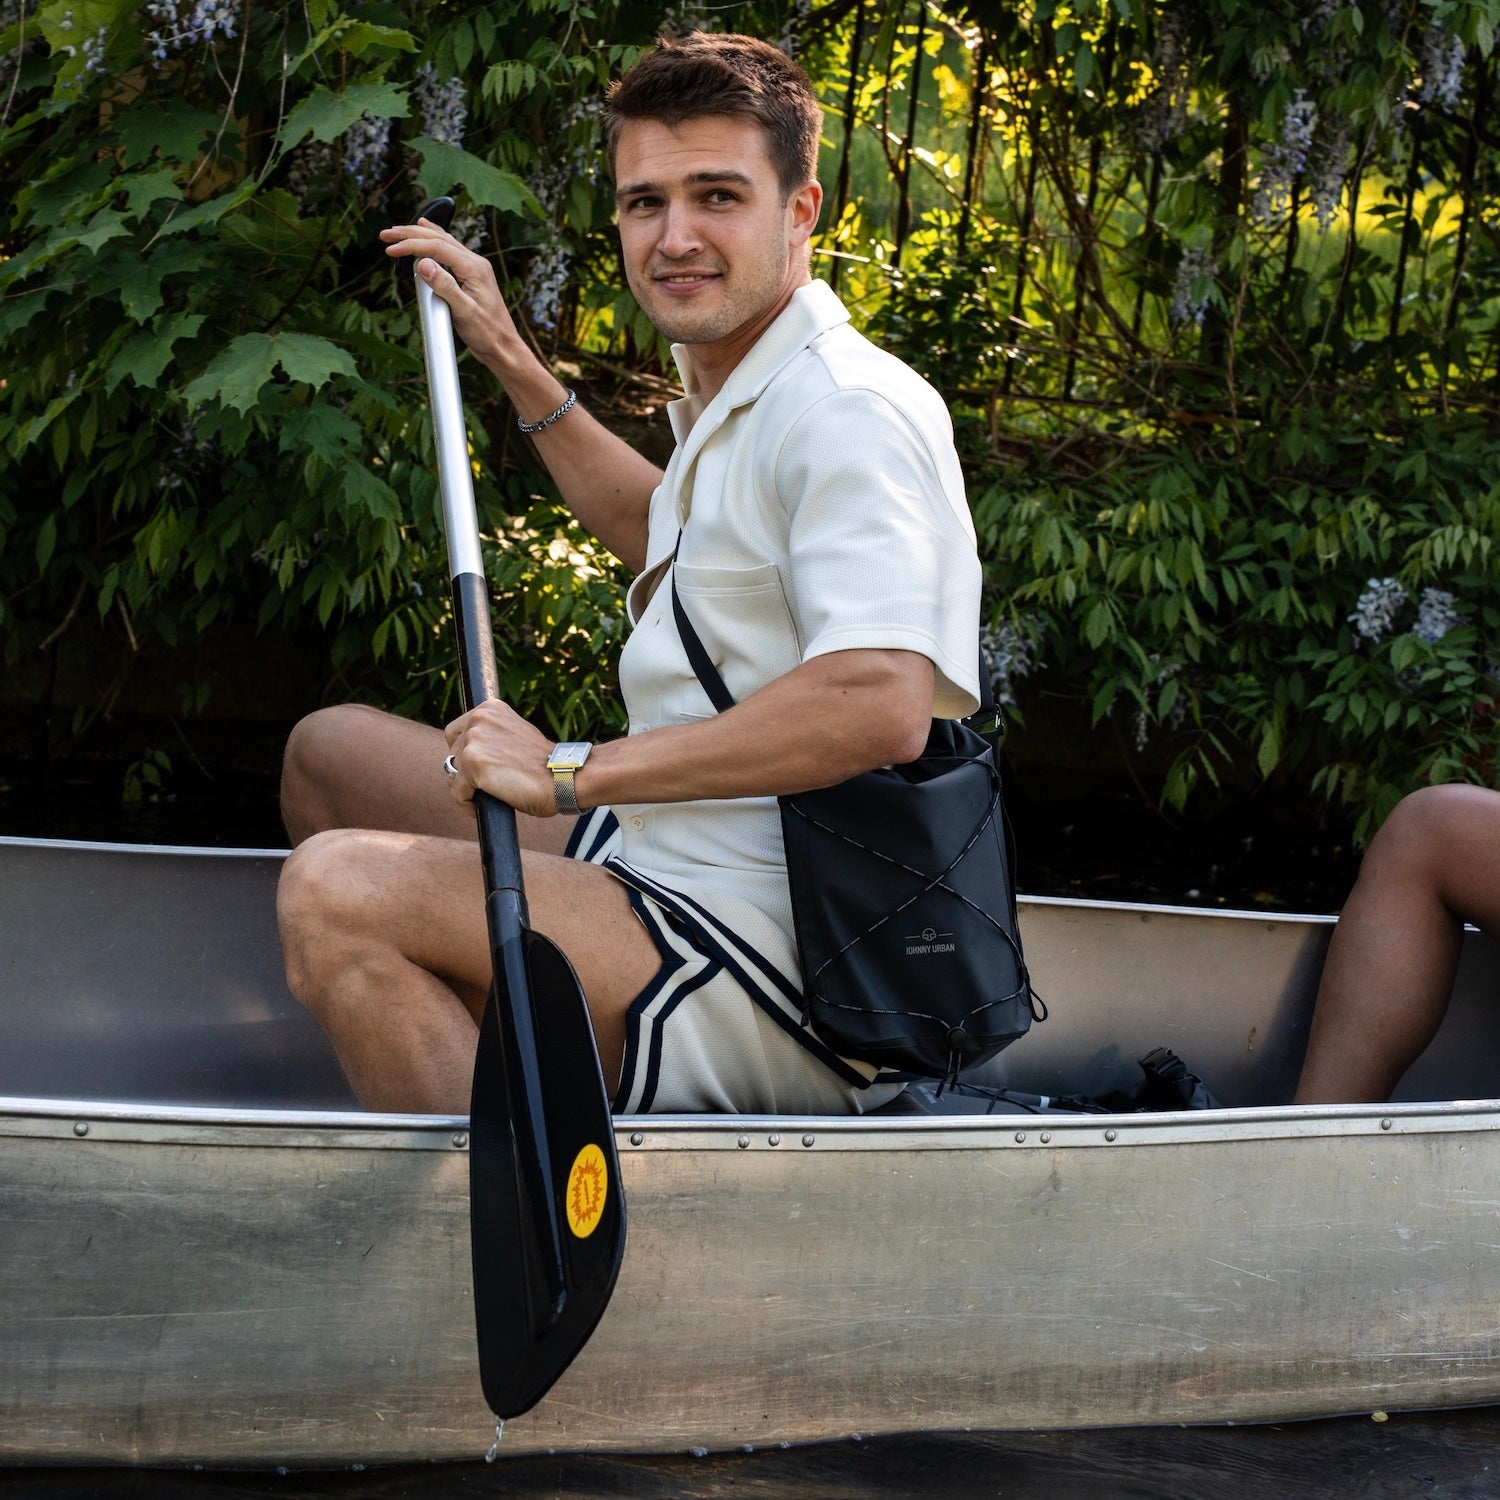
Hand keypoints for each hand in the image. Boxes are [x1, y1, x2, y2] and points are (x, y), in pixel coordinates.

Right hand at [379, 218, 520, 368]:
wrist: (503, 347)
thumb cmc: (487, 334)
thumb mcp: (464, 312)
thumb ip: (445, 286)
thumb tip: (423, 263)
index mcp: (475, 268)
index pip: (438, 247)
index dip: (411, 246)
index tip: (391, 249)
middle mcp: (475, 263)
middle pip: (439, 238)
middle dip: (410, 234)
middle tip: (386, 234)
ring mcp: (473, 269)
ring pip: (443, 241)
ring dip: (419, 235)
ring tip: (397, 231)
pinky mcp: (469, 277)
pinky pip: (448, 251)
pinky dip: (432, 241)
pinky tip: (425, 233)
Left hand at [444, 699, 557, 818]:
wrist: (563, 776)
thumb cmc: (545, 764)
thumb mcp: (515, 736)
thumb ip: (492, 737)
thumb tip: (467, 755)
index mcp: (490, 708)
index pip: (455, 732)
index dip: (465, 753)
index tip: (481, 767)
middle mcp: (479, 719)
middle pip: (452, 755)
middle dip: (466, 773)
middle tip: (490, 784)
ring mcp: (474, 741)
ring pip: (453, 774)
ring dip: (468, 788)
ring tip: (491, 795)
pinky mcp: (473, 765)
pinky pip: (457, 793)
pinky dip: (468, 804)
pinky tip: (484, 807)